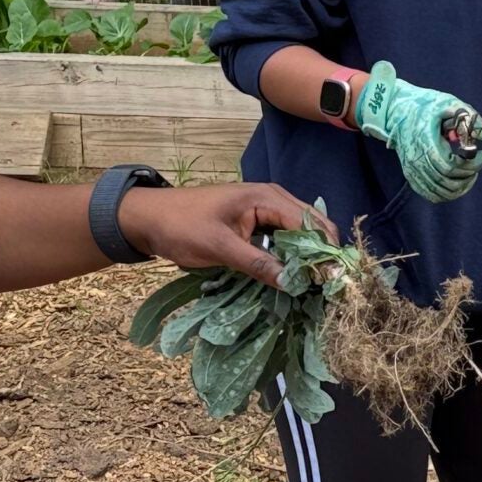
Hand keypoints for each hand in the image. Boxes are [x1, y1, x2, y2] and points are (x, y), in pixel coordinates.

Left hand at [119, 182, 332, 285]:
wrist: (148, 218)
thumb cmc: (181, 227)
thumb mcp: (220, 248)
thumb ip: (258, 264)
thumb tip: (293, 283)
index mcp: (266, 197)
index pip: (309, 223)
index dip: (324, 251)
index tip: (333, 279)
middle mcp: (272, 198)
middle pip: (311, 225)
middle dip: (321, 252)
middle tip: (328, 284)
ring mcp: (265, 209)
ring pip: (299, 233)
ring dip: (307, 255)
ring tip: (316, 283)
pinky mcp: (256, 222)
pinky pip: (283, 237)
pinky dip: (291, 254)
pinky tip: (294, 275)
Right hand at [356, 61, 481, 201]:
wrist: (396, 110)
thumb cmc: (424, 105)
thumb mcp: (448, 103)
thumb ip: (469, 117)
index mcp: (426, 142)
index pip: (451, 166)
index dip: (471, 165)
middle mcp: (416, 159)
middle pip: (447, 182)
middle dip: (469, 176)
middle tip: (477, 164)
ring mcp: (411, 170)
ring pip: (439, 192)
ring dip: (460, 188)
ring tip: (470, 174)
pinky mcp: (410, 175)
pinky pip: (429, 194)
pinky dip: (446, 194)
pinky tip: (458, 183)